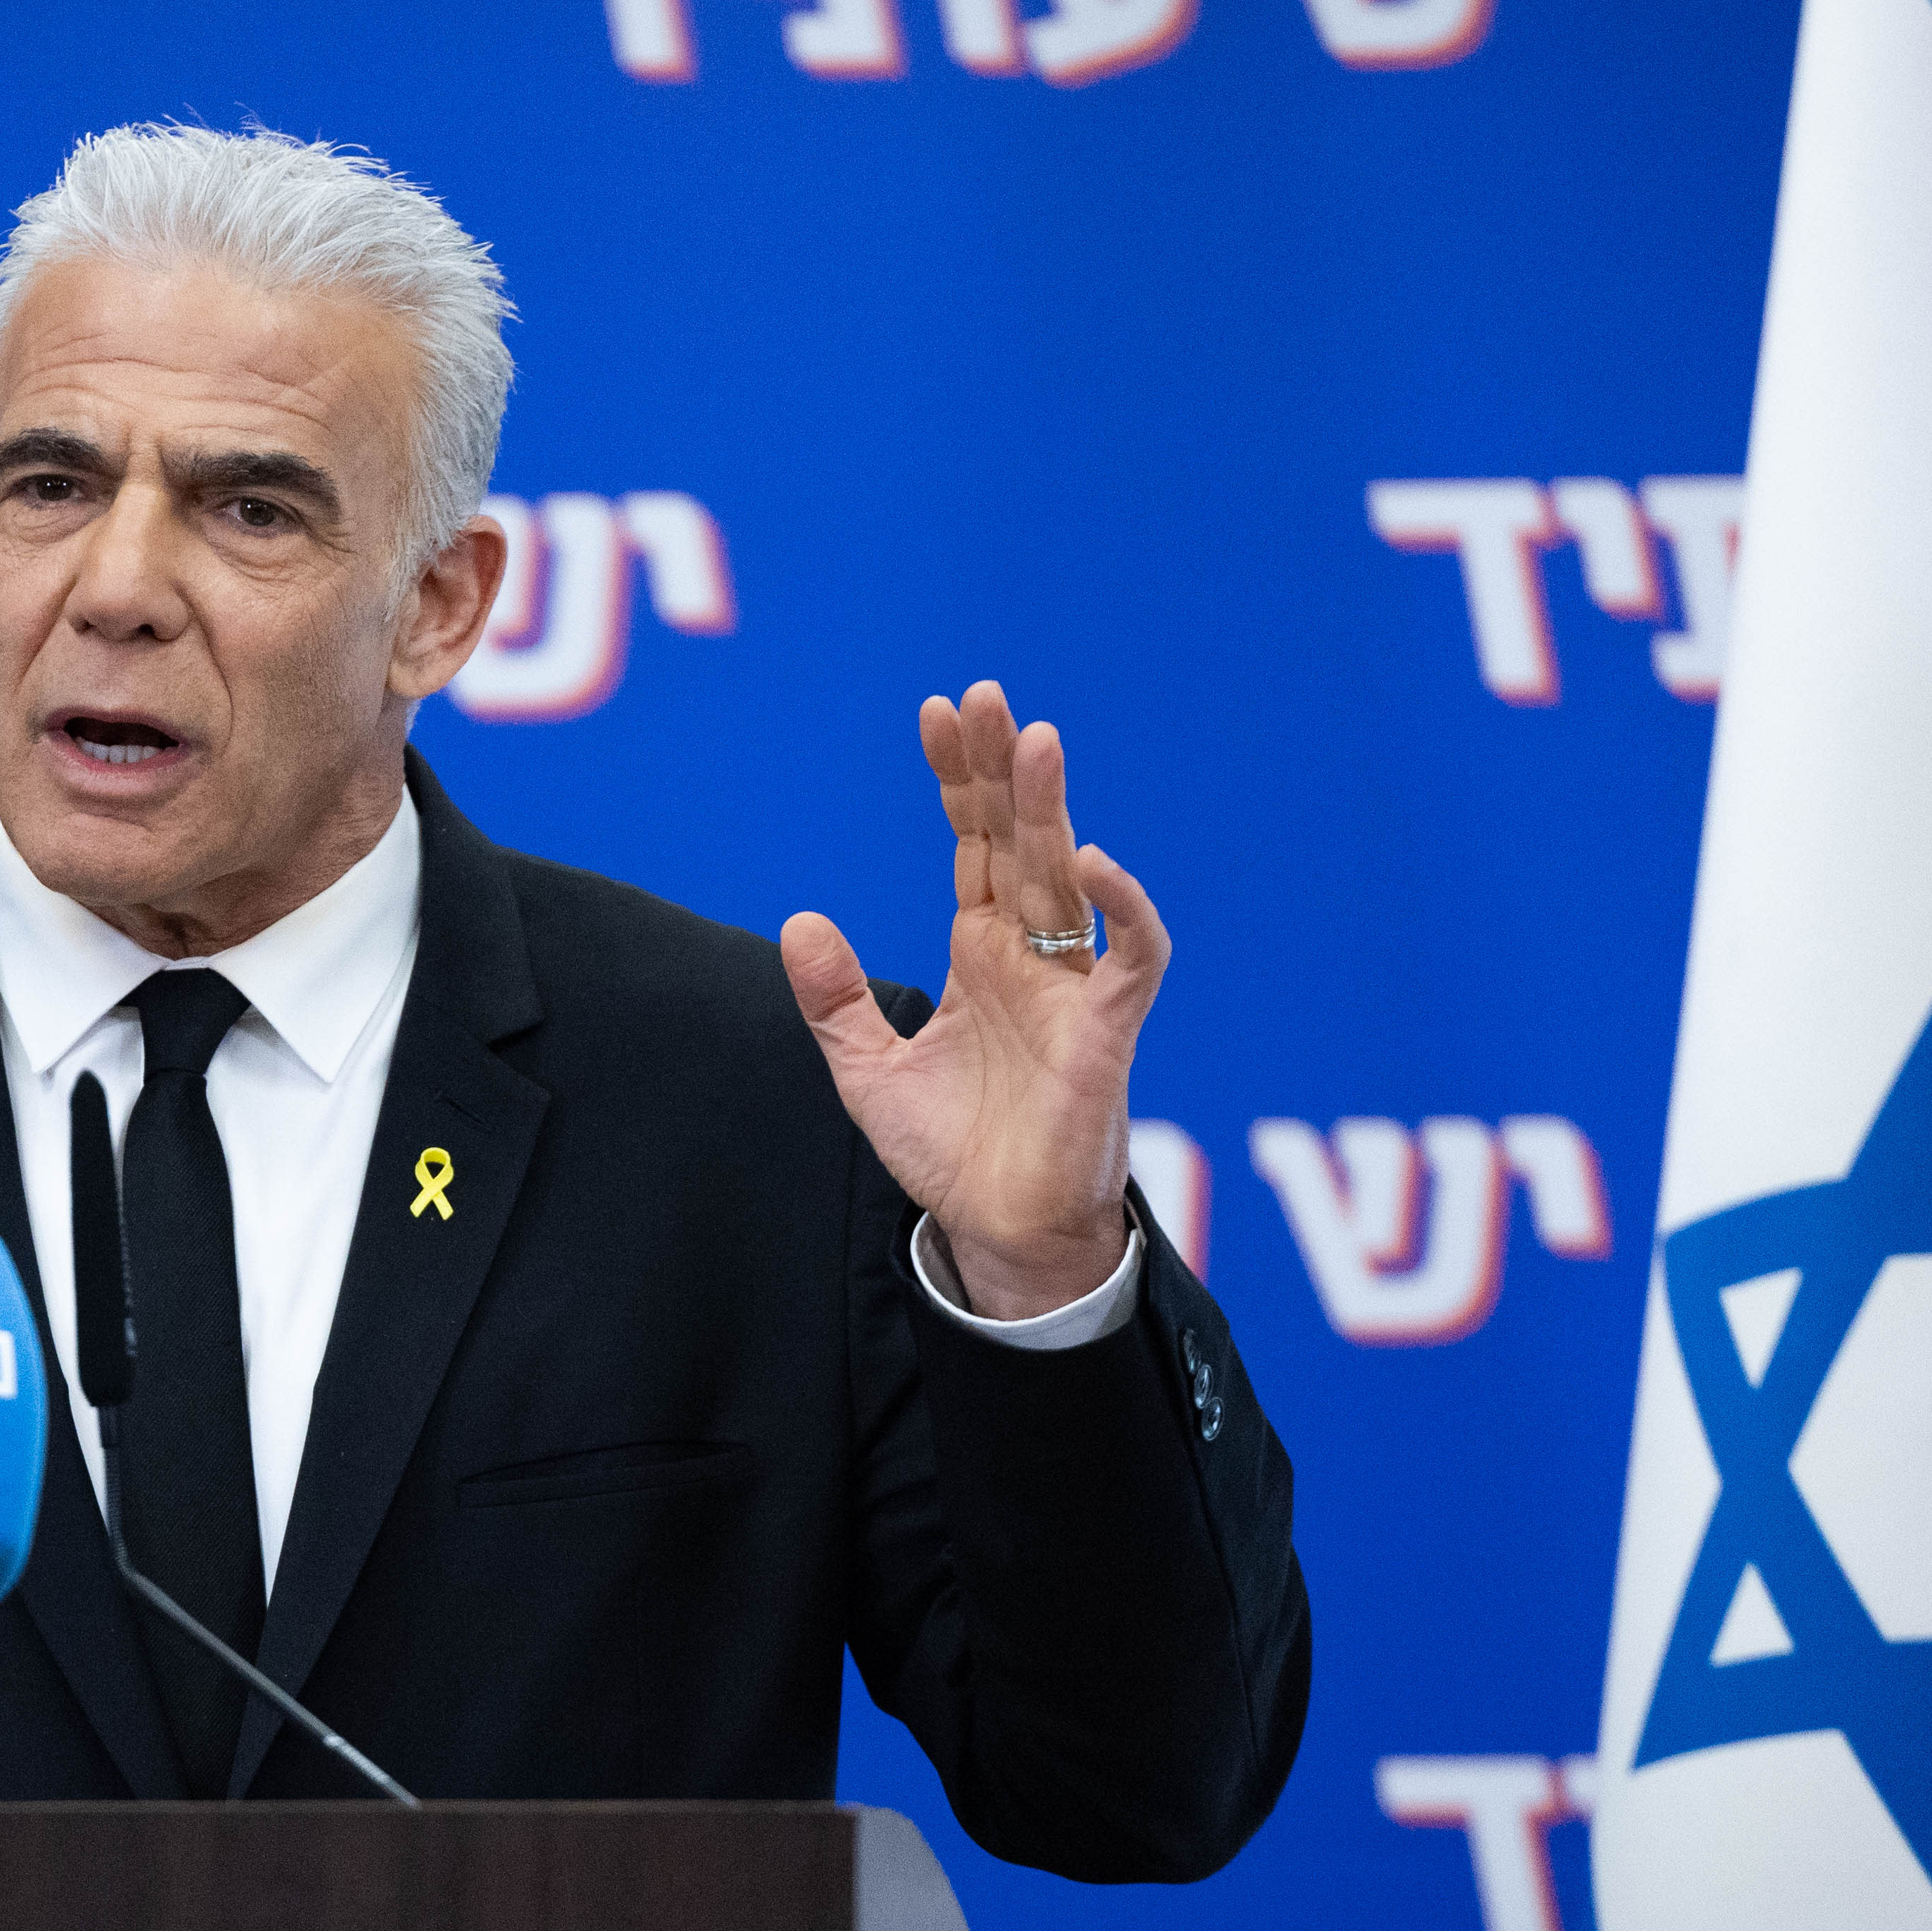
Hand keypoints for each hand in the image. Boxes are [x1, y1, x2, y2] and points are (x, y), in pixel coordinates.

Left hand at [779, 681, 1168, 1316]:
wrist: (999, 1234)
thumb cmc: (952, 1153)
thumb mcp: (868, 1073)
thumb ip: (836, 1000)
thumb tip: (800, 922)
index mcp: (981, 952)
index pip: (974, 841)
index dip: (957, 778)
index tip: (935, 712)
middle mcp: (1031, 955)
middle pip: (1020, 837)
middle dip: (1002, 767)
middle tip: (982, 696)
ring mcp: (1072, 988)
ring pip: (1069, 877)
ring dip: (1054, 808)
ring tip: (1033, 740)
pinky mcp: (1108, 1032)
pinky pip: (1131, 956)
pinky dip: (1120, 908)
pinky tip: (1090, 861)